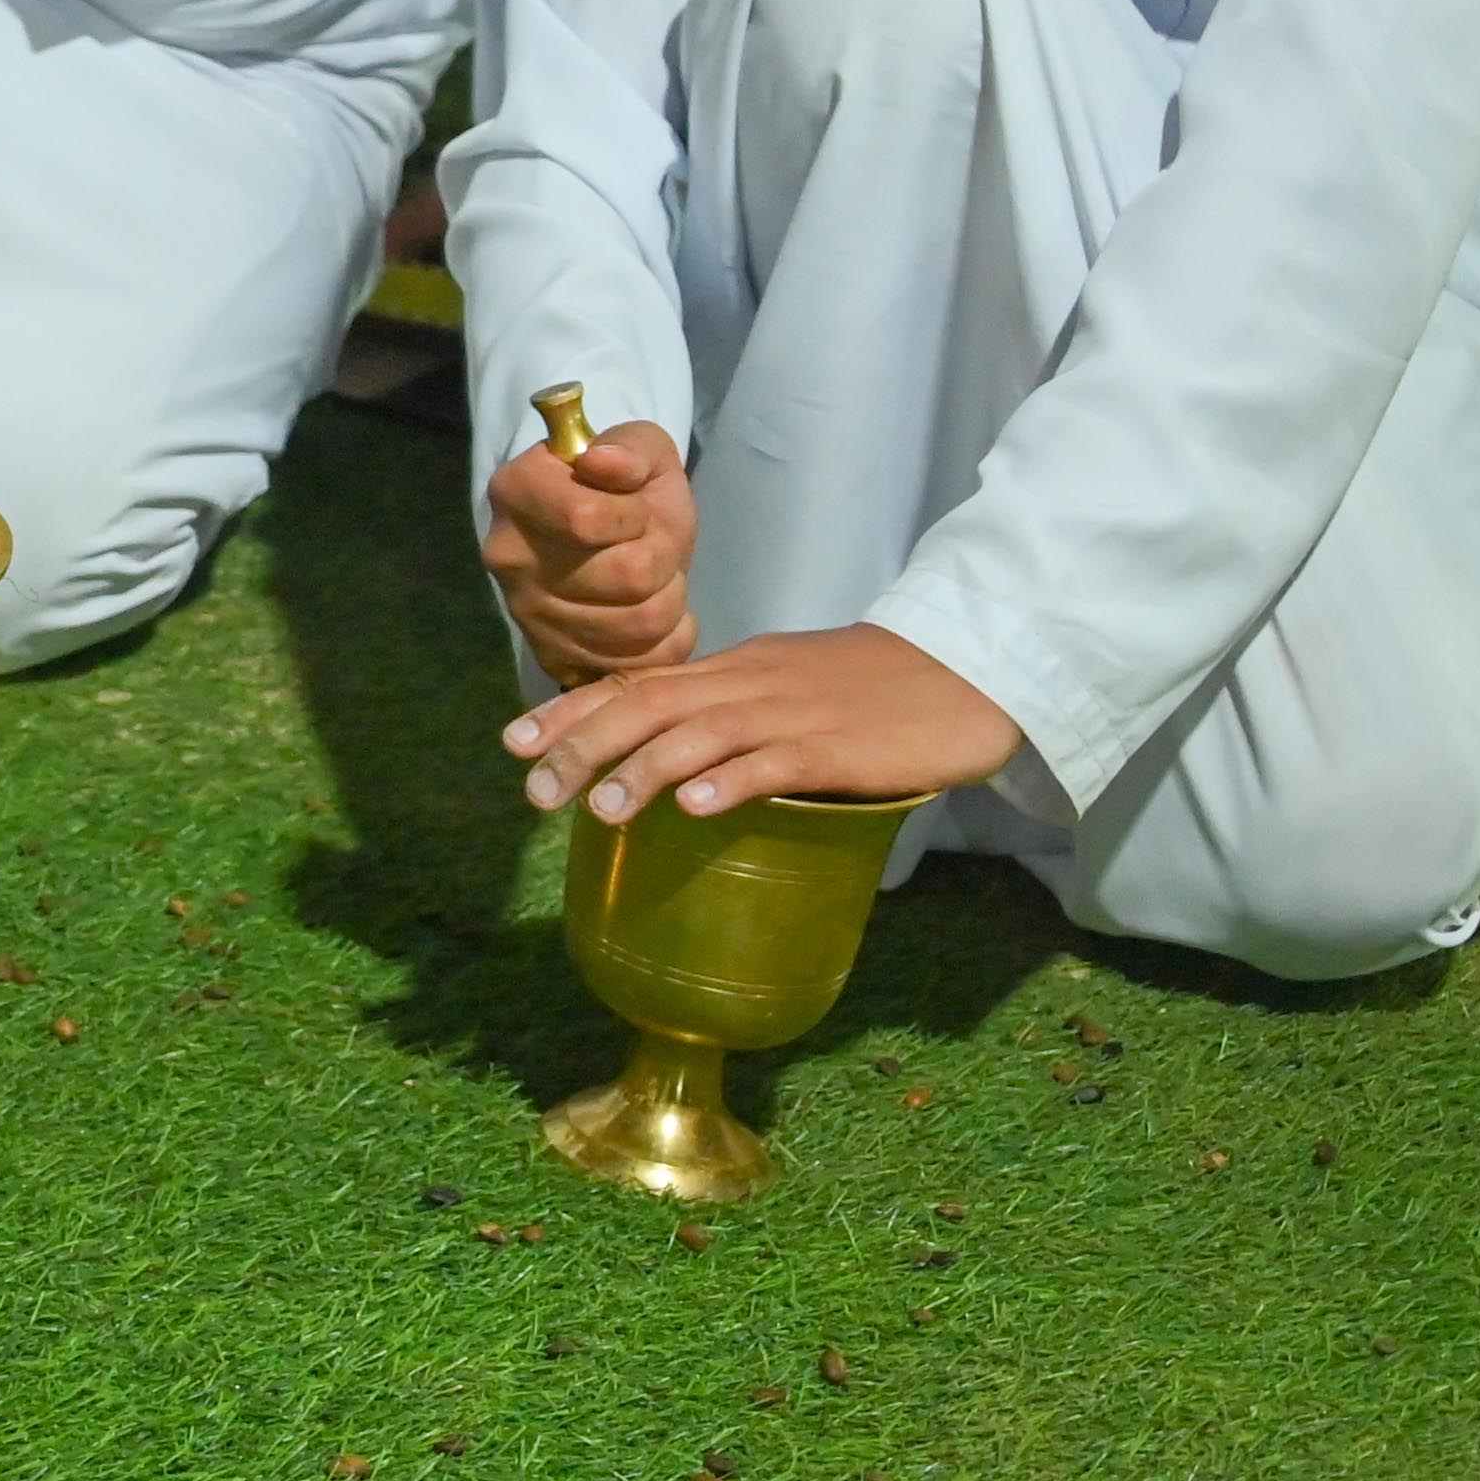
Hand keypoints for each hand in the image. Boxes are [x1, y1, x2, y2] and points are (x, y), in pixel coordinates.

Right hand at [480, 419, 699, 683]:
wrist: (606, 535)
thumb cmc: (627, 487)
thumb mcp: (642, 450)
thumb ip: (631, 449)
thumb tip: (604, 463)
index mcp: (517, 490)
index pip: (585, 518)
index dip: (633, 516)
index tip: (636, 507)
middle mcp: (509, 556)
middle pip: (627, 575)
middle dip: (665, 557)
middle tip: (655, 544)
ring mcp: (527, 612)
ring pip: (639, 622)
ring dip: (670, 598)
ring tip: (658, 578)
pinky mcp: (553, 656)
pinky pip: (636, 662)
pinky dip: (665, 640)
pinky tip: (653, 611)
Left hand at [503, 623, 1022, 825]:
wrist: (965, 670)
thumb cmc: (870, 688)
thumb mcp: (782, 687)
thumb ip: (727, 713)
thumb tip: (666, 760)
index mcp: (732, 670)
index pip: (634, 683)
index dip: (571, 711)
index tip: (513, 742)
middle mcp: (749, 683)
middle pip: (648, 705)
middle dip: (583, 746)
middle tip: (534, 791)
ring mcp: (792, 713)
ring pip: (701, 733)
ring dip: (644, 770)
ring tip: (600, 810)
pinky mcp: (839, 746)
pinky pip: (778, 761)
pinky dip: (734, 782)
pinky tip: (697, 807)